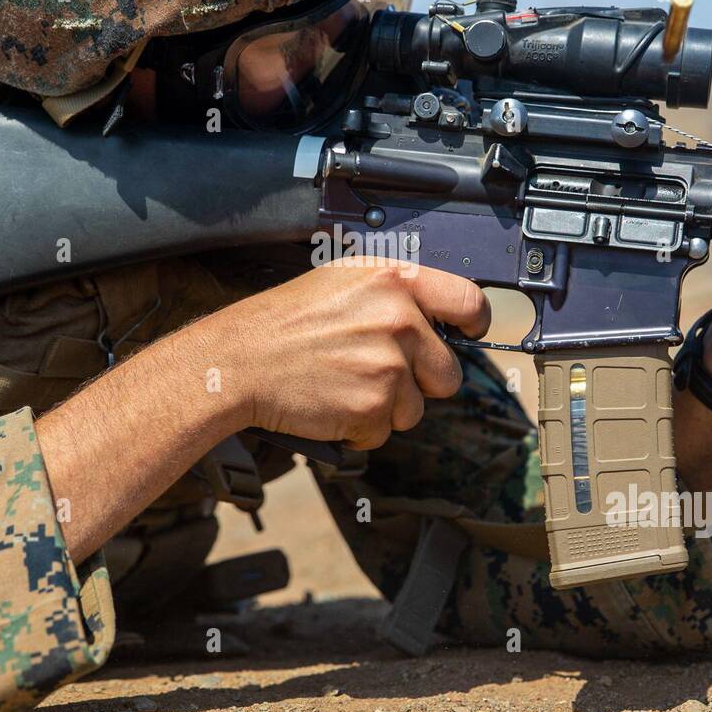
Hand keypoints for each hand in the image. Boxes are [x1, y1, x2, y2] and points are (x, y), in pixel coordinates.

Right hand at [225, 257, 490, 449]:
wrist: (239, 361)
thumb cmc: (282, 323)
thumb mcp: (342, 282)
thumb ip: (394, 295)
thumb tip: (436, 320)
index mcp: (394, 280)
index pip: (469, 302)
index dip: (473, 325)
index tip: (467, 335)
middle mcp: (400, 319)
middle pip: (448, 372)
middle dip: (420, 382)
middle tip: (376, 373)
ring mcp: (390, 365)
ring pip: (415, 408)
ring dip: (385, 407)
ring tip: (342, 384)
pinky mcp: (374, 406)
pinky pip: (385, 431)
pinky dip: (361, 427)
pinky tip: (331, 402)